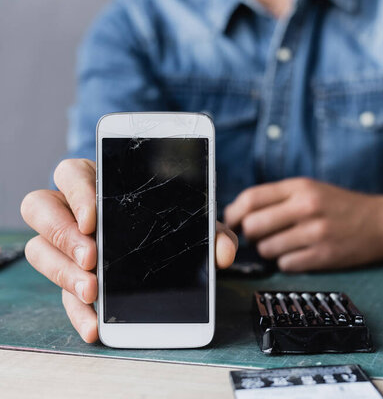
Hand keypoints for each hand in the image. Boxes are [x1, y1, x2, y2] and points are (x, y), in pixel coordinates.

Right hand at [21, 159, 237, 342]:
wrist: (171, 251)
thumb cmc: (173, 223)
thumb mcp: (195, 223)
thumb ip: (212, 232)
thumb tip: (224, 253)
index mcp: (99, 183)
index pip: (71, 173)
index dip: (76, 192)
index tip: (93, 219)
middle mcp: (73, 210)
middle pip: (41, 208)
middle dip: (64, 235)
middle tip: (92, 258)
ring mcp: (67, 245)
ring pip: (40, 250)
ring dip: (62, 272)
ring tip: (93, 291)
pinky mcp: (71, 278)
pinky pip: (61, 293)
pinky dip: (77, 312)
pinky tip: (95, 326)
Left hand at [225, 178, 382, 271]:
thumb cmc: (343, 206)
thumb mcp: (312, 189)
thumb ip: (279, 197)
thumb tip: (240, 213)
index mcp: (301, 187)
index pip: (251, 198)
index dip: (234, 213)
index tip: (232, 221)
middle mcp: (306, 207)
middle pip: (253, 225)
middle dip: (250, 235)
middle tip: (259, 236)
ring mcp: (315, 233)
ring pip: (267, 249)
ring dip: (269, 250)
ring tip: (284, 244)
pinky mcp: (323, 256)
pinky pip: (286, 264)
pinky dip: (287, 262)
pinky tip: (299, 254)